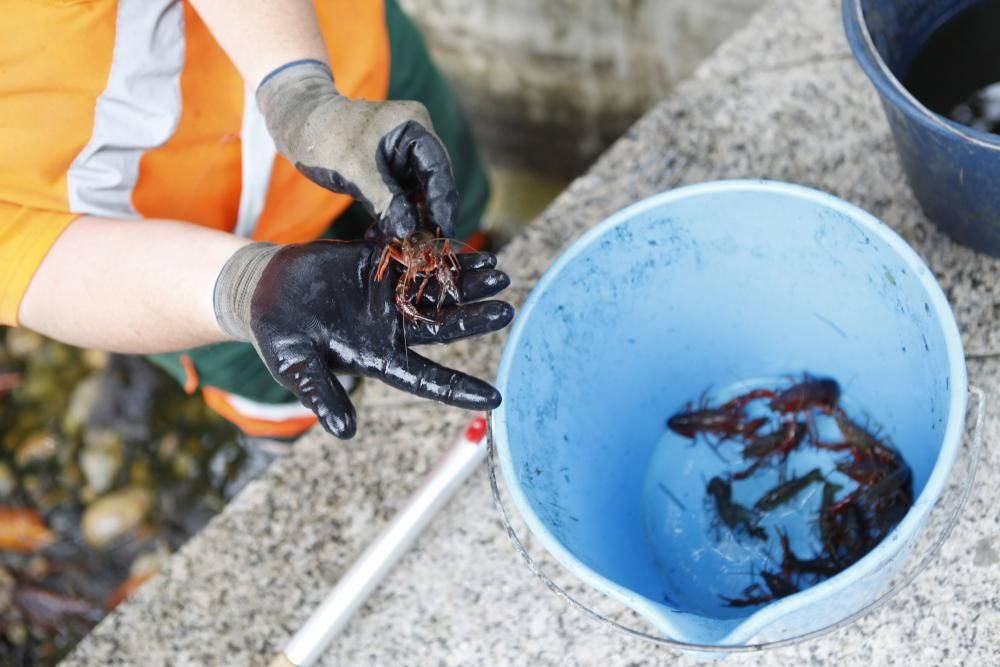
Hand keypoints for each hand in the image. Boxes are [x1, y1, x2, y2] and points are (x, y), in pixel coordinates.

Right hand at [213, 240, 513, 437]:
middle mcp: (392, 328)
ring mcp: (389, 295)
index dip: (460, 390)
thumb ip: (321, 395)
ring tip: (499, 272)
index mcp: (378, 358)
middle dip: (475, 318)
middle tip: (507, 309)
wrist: (261, 290)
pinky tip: (466, 246)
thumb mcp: (295, 368)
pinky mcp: (379, 264)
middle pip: (443, 327)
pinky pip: (415, 257)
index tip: (496, 399)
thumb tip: (346, 433)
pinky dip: (438, 252)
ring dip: (467, 282)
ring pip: (437, 291)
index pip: (428, 379)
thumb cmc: (278, 336)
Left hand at [257, 60, 456, 240]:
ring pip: (416, 196)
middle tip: (424, 248)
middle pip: (432, 184)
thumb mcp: (356, 171)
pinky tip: (380, 236)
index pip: (439, 169)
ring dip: (407, 222)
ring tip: (396, 246)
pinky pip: (399, 198)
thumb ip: (387, 202)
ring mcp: (403, 156)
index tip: (444, 234)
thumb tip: (411, 234)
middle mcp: (415, 139)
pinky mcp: (390, 170)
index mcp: (414, 126)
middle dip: (426, 217)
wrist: (297, 125)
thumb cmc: (324, 137)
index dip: (443, 204)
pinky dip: (392, 216)